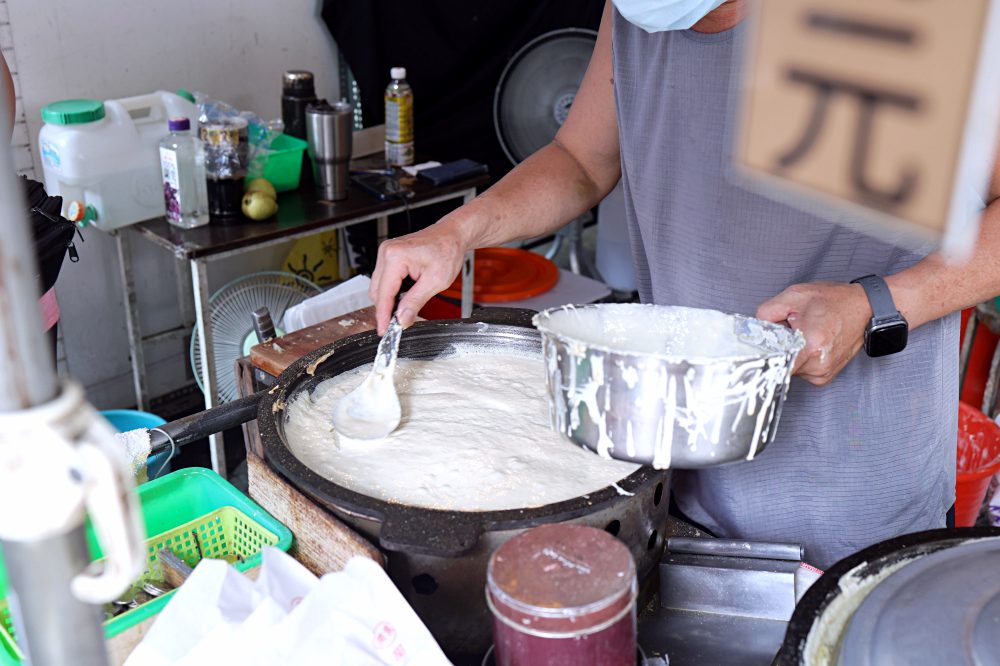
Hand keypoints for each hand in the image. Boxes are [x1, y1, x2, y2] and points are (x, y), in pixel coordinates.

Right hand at [369, 221, 468, 333]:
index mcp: (396, 257)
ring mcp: (386, 252)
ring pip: (378, 286)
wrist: (452, 235)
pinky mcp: (390, 256)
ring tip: (404, 310)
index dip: (383, 315)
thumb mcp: (435, 281)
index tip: (384, 330)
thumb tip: (402, 319)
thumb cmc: (447, 250)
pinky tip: (403, 297)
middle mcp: (386, 252)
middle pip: (377, 291)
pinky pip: (384, 279)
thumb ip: (415, 302)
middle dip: (386, 309)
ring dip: (389, 300)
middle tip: (398, 324)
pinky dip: (391, 291)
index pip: (384, 293)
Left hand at [755, 281, 871, 385]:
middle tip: (791, 330)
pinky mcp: (824, 377)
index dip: (765, 355)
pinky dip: (800, 357)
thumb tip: (754, 329)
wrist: (863, 307)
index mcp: (811, 346)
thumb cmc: (834, 301)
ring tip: (804, 334)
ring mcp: (823, 374)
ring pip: (790, 367)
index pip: (776, 366)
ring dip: (791, 352)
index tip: (761, 348)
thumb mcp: (794, 296)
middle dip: (780, 347)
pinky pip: (801, 370)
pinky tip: (810, 342)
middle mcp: (818, 365)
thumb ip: (767, 312)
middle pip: (781, 363)